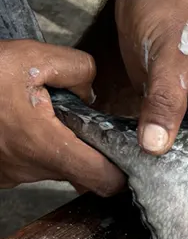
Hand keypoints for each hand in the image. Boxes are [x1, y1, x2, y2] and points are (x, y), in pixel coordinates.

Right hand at [0, 41, 125, 195]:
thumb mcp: (29, 58)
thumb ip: (75, 69)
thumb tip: (90, 88)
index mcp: (47, 146)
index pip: (106, 181)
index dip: (123, 169)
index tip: (126, 151)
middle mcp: (33, 168)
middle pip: (83, 172)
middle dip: (89, 148)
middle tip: (82, 120)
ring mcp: (14, 174)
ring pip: (56, 165)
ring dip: (60, 143)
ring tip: (46, 113)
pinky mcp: (1, 172)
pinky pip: (30, 162)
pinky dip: (35, 144)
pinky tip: (22, 120)